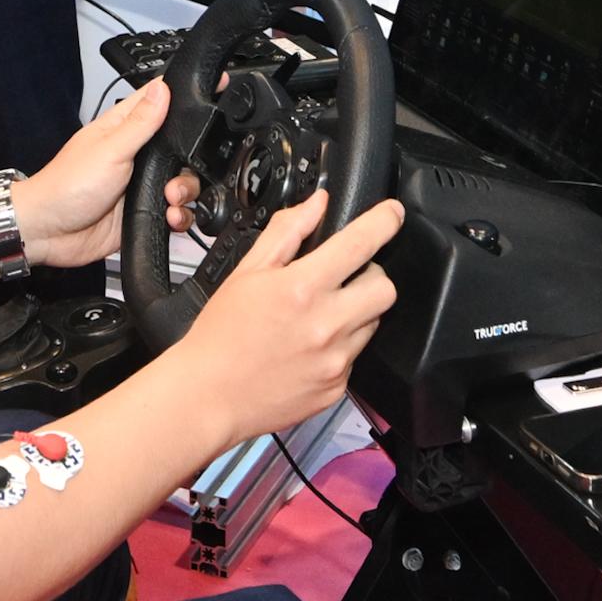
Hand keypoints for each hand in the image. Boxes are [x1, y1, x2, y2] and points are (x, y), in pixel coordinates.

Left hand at [15, 80, 189, 269]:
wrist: (50, 233)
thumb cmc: (66, 185)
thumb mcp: (110, 149)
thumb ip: (141, 122)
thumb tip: (162, 88)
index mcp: (124, 128)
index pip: (160, 101)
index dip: (184, 95)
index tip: (212, 92)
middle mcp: (136, 154)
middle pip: (182, 147)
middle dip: (191, 161)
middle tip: (177, 172)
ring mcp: (141, 183)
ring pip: (183, 181)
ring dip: (185, 191)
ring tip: (170, 198)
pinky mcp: (144, 211)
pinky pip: (175, 211)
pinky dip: (179, 215)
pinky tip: (169, 217)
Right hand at [176, 191, 403, 443]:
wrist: (209, 395)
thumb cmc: (222, 334)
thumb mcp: (247, 272)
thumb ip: (287, 232)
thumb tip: (317, 205)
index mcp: (302, 288)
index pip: (361, 244)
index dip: (384, 221)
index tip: (392, 214)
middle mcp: (326, 325)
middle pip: (385, 288)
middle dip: (371, 275)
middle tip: (346, 277)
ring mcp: (335, 361)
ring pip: (373, 322)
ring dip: (357, 312)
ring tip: (320, 316)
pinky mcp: (336, 388)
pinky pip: (355, 357)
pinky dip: (341, 346)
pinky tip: (311, 347)